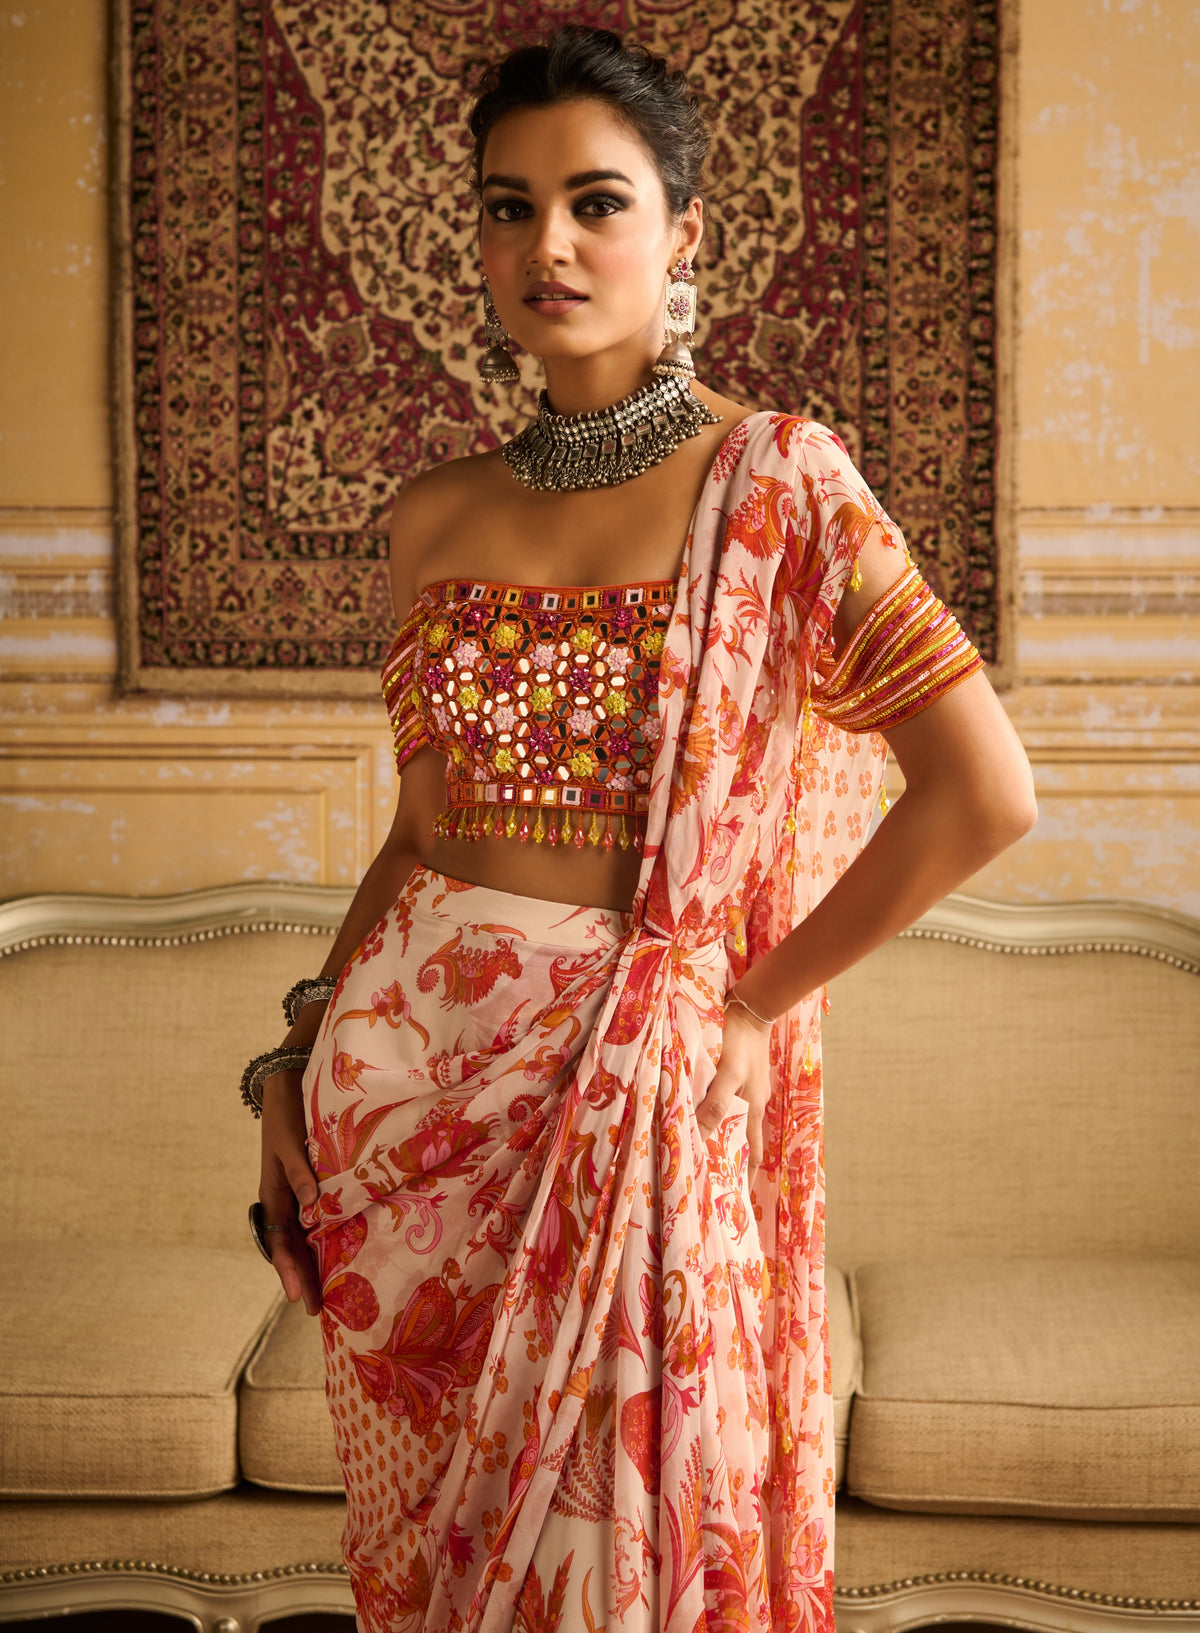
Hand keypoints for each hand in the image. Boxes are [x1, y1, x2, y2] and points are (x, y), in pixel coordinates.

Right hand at [258, 1069, 322, 1315]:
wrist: (286, 1086)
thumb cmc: (286, 1114)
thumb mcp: (288, 1142)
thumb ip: (300, 1172)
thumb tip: (312, 1207)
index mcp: (272, 1194)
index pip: (279, 1242)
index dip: (288, 1270)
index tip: (297, 1296)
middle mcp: (284, 1201)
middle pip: (291, 1248)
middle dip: (302, 1278)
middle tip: (316, 1311)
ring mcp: (296, 1196)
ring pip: (303, 1239)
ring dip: (312, 1265)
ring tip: (327, 1295)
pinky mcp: (310, 1186)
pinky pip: (315, 1220)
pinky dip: (323, 1240)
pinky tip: (338, 1255)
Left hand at [694, 1002, 771, 1183]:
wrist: (751, 1006)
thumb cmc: (739, 1041)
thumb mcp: (728, 1075)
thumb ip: (714, 1104)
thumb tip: (700, 1138)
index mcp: (752, 1109)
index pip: (751, 1154)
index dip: (744, 1176)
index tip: (734, 1199)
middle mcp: (751, 1103)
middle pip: (742, 1141)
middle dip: (731, 1162)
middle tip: (713, 1182)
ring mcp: (744, 1088)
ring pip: (731, 1121)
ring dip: (719, 1137)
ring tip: (701, 1154)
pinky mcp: (735, 1073)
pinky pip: (723, 1101)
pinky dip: (714, 1113)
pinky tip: (698, 1112)